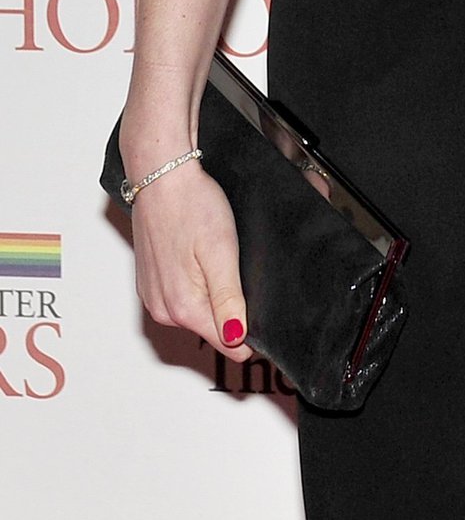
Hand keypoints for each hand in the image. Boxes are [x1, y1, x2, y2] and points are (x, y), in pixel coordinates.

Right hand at [130, 158, 253, 363]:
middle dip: (232, 309)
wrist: (161, 175)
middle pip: (213, 329)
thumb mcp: (221, 252)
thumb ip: (228, 300)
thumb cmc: (191, 205)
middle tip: (238, 268)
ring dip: (213, 295)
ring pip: (197, 313)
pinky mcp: (150, 284)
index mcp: (183, 307)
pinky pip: (181, 297)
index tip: (259, 306)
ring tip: (219, 258)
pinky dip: (196, 284)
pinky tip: (201, 258)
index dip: (251, 331)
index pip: (228, 344)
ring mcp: (154, 297)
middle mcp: (163, 309)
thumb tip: (237, 339)